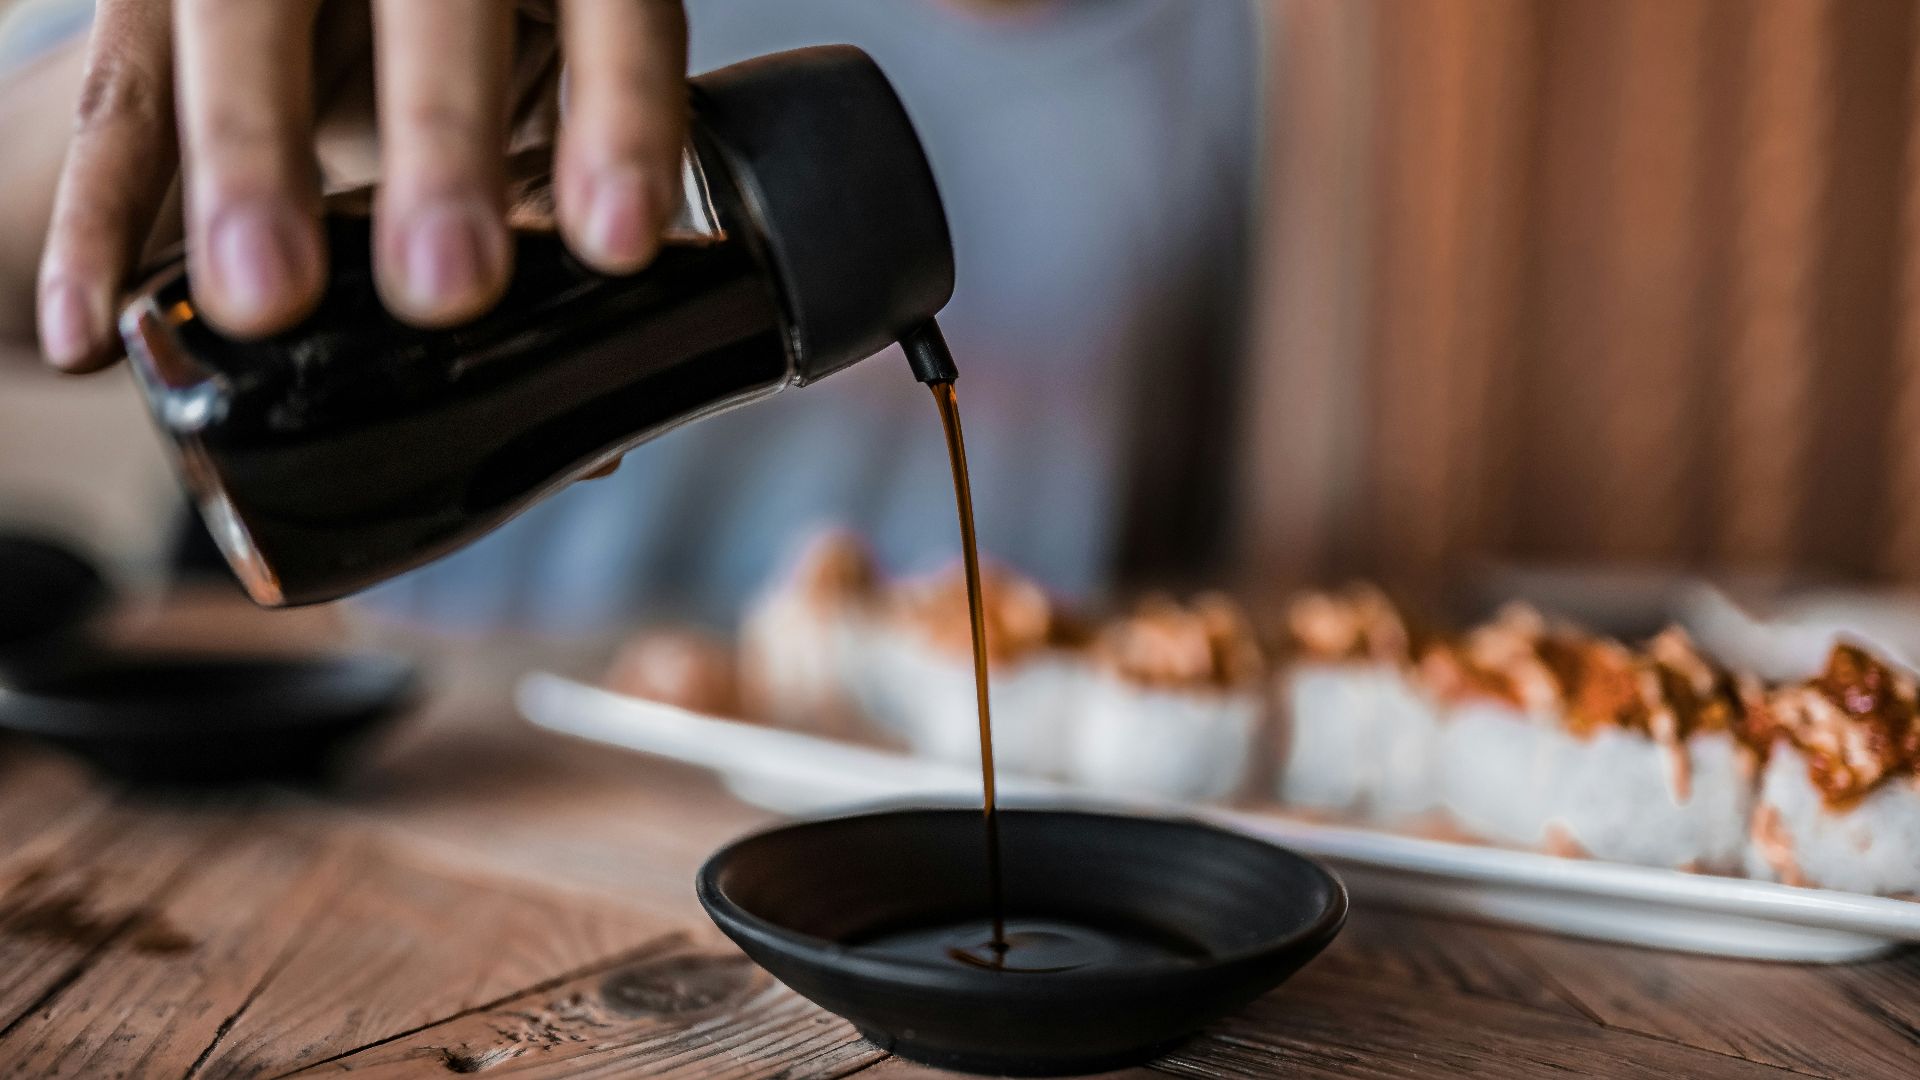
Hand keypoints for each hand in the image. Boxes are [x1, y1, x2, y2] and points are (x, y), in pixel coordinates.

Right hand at [35, 0, 688, 371]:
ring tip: (262, 300)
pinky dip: (97, 215)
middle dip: (442, 141)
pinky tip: (89, 325)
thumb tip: (587, 437)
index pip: (612, 10)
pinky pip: (118, 101)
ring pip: (242, 26)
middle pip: (430, 6)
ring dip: (251, 163)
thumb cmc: (466, 61)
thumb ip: (559, 217)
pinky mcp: (152, 1)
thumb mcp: (532, 106)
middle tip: (448, 287)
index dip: (622, 122)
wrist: (336, 7)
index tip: (619, 243)